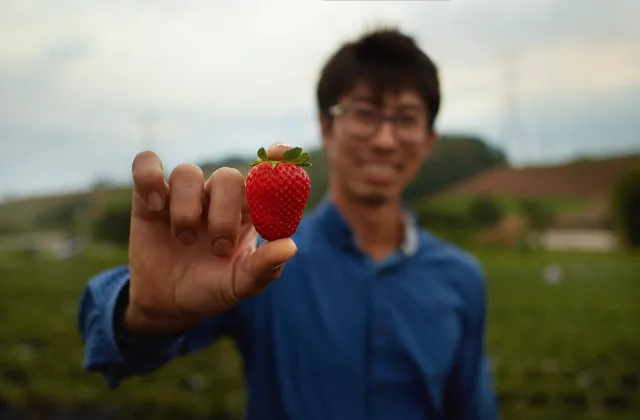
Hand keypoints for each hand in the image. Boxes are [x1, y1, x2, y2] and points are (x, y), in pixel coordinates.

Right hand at [124, 143, 297, 333]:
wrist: (168, 305)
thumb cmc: (211, 289)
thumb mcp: (240, 285)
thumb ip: (264, 268)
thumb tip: (290, 246)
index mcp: (247, 212)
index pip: (266, 176)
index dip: (277, 160)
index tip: (281, 153)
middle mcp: (218, 198)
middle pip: (227, 177)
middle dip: (224, 212)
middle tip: (220, 247)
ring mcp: (184, 195)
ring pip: (187, 173)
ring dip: (186, 208)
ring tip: (185, 240)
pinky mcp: (149, 196)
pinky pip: (147, 164)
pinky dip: (149, 177)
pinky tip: (155, 205)